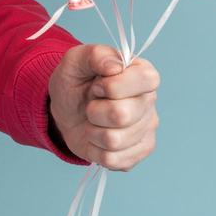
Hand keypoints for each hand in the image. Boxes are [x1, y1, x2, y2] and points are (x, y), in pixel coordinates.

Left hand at [48, 43, 159, 170]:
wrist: (66, 111)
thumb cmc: (75, 82)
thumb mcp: (75, 61)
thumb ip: (95, 55)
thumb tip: (115, 66)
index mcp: (141, 74)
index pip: (146, 80)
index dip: (114, 85)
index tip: (97, 85)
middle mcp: (149, 102)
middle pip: (122, 115)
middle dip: (94, 110)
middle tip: (90, 104)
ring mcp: (147, 130)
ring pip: (114, 140)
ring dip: (92, 131)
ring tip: (92, 121)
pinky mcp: (138, 153)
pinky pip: (112, 160)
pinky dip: (94, 150)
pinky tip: (96, 138)